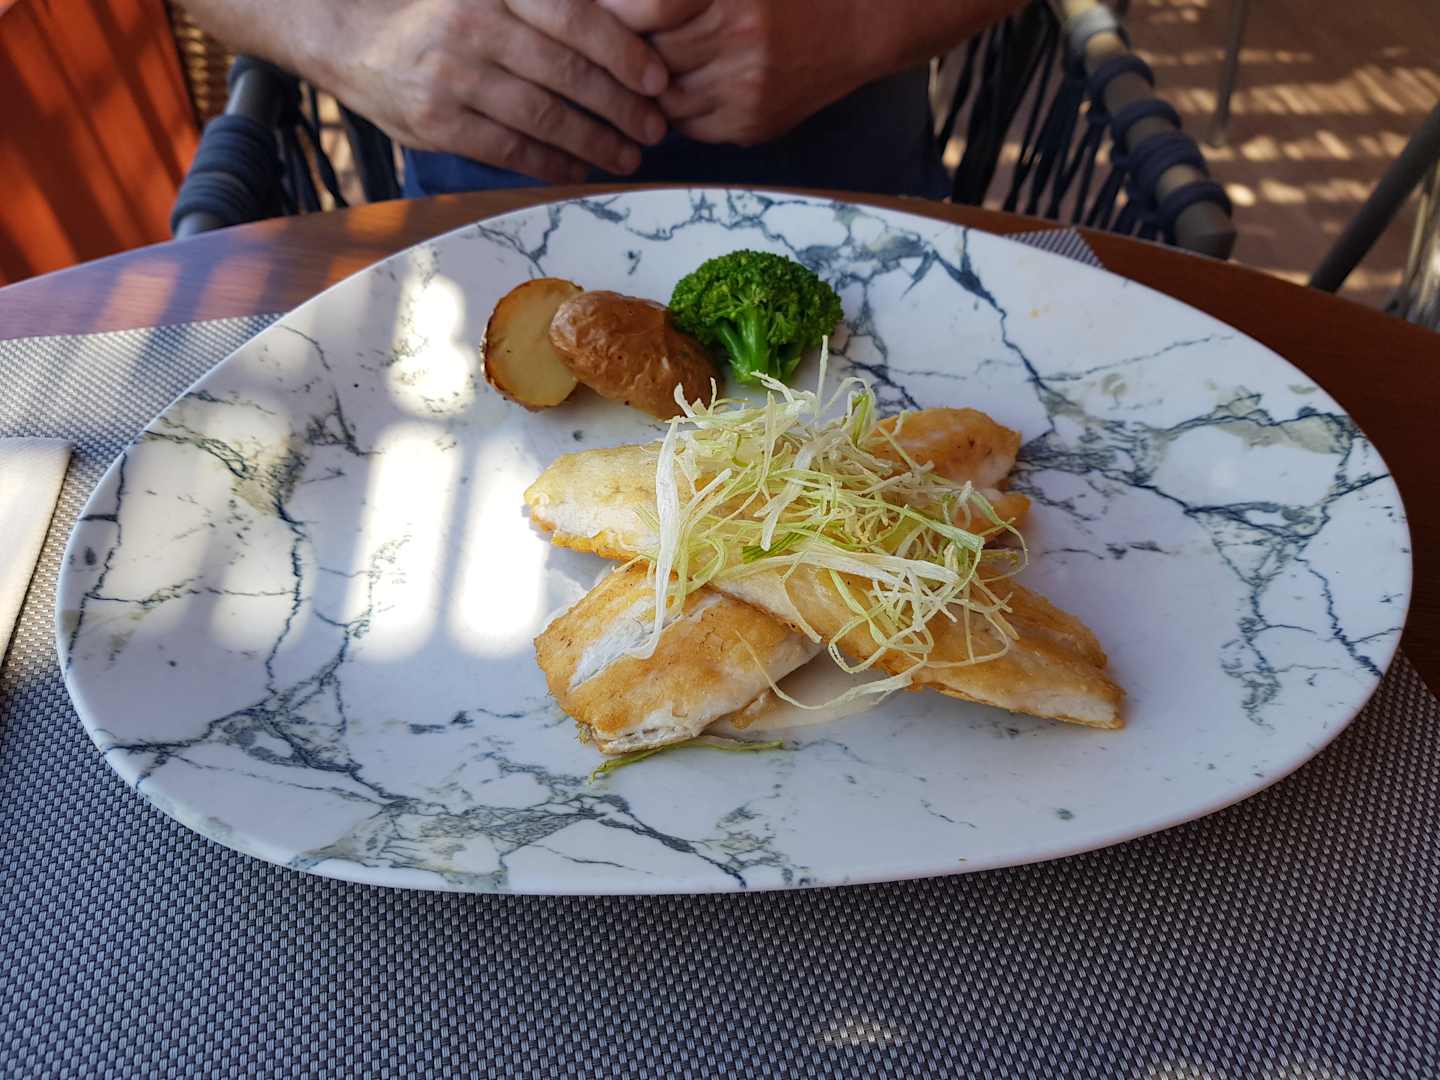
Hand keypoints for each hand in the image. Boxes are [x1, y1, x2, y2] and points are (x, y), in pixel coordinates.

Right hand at [193, 0, 672, 181]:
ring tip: (628, 155)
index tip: (658, 80)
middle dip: (621, 107)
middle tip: (656, 127)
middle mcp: (474, 26)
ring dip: (596, 142)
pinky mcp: (437, 122)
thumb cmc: (433, 10)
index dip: (624, 52)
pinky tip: (581, 170)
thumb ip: (540, 8)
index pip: (575, 17)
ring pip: (544, 116)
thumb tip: (617, 23)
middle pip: (567, 72)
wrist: (345, 31)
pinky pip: (511, 149)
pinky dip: (552, 164)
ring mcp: (453, 77)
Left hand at [600, 0, 1022, 145]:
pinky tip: (688, 88)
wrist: (860, 25)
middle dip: (629, 53)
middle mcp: (739, 40)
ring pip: (666, 99)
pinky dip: (679, 111)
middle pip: (651, 57)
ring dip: (651, 87)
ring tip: (650, 69)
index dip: (620, 11)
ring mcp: (747, 89)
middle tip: (614, 45)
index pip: (649, 8)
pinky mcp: (752, 125)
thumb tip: (624, 6)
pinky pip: (692, 126)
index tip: (603, 9)